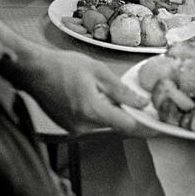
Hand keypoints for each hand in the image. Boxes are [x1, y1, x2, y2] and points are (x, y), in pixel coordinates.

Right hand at [20, 48, 153, 135]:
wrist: (34, 71)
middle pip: (115, 124)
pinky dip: (98, 110)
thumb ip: (120, 90)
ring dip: (112, 110)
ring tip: (106, 89)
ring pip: (103, 122)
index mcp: (92, 111)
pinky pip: (91, 121)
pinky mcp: (69, 126)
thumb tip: (140, 103)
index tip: (160, 128)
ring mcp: (74, 128)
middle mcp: (83, 126)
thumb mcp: (98, 71)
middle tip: (139, 100)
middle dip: (128, 113)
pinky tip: (94, 94)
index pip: (127, 126)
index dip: (146, 127)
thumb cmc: (63, 66)